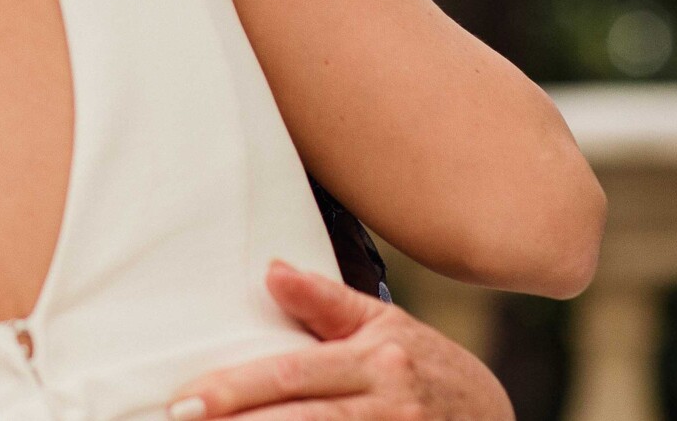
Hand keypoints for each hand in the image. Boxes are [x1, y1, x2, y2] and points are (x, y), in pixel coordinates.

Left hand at [169, 261, 512, 420]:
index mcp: (375, 362)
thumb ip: (326, 302)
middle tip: (182, 419)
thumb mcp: (384, 324)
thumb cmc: (426, 365)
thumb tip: (270, 270)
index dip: (238, 388)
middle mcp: (387, 408)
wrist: (494, 418)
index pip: (292, 375)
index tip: (187, 397)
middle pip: (301, 419)